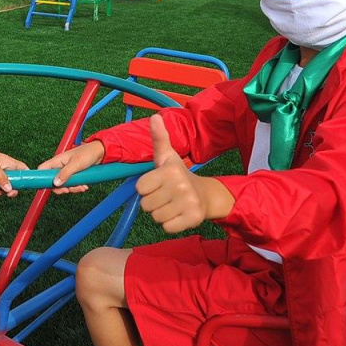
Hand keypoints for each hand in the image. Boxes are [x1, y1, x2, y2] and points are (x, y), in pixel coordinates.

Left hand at [0, 144, 29, 197]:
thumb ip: (1, 177)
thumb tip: (9, 189)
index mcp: (10, 164)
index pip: (23, 171)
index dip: (25, 179)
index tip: (22, 187)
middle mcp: (6, 170)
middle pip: (14, 183)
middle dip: (9, 190)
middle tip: (7, 194)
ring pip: (3, 187)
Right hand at [37, 140, 105, 194]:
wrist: (101, 152)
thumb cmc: (88, 153)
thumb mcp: (76, 164)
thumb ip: (65, 173)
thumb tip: (55, 183)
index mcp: (57, 160)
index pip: (43, 169)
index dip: (42, 178)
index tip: (50, 186)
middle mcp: (60, 166)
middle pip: (53, 181)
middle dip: (61, 188)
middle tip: (69, 190)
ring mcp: (67, 171)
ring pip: (63, 184)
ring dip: (72, 188)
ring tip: (82, 187)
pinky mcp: (74, 175)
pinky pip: (72, 184)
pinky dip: (77, 187)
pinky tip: (84, 186)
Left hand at [136, 115, 231, 232]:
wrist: (205, 195)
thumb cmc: (178, 175)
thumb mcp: (167, 156)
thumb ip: (159, 138)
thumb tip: (155, 117)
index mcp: (170, 171)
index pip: (140, 188)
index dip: (146, 188)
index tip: (157, 184)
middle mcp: (180, 186)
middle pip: (146, 205)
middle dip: (152, 202)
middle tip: (165, 195)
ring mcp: (188, 203)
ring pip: (155, 218)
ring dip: (161, 213)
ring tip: (171, 204)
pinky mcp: (193, 219)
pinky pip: (167, 228)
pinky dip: (170, 224)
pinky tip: (178, 214)